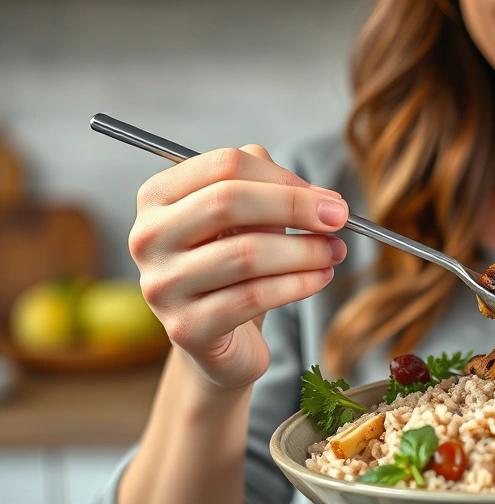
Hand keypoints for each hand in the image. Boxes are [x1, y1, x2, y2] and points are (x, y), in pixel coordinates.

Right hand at [129, 145, 348, 389]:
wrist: (222, 338)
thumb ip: (267, 184)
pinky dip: (299, 284)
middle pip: (228, 202)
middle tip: (338, 218)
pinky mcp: (187, 327)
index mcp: (158, 196)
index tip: (325, 197)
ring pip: (246, 254)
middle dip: (295, 207)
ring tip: (335, 252)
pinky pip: (254, 297)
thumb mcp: (247, 217)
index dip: (283, 177)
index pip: (222, 165)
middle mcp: (149, 237)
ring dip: (305, 251)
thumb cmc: (235, 265)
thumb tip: (316, 194)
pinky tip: (320, 278)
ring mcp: (162, 285)